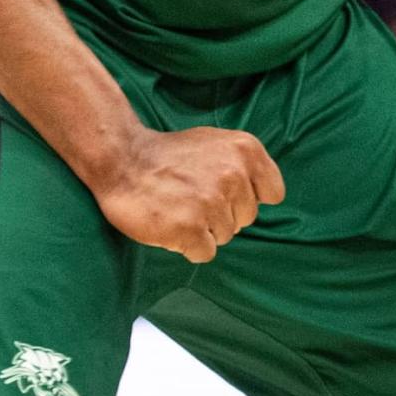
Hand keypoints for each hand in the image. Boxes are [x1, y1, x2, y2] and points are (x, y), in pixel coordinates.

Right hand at [92, 126, 283, 263]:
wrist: (122, 160)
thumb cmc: (168, 155)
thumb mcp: (215, 142)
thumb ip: (242, 164)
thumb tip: (261, 194)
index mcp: (246, 151)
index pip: (273, 193)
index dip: (247, 197)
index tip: (224, 192)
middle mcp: (234, 175)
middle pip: (246, 218)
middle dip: (221, 214)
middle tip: (191, 197)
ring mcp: (212, 203)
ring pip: (225, 236)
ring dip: (202, 229)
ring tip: (178, 208)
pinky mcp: (191, 229)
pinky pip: (205, 253)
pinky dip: (188, 245)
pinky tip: (171, 225)